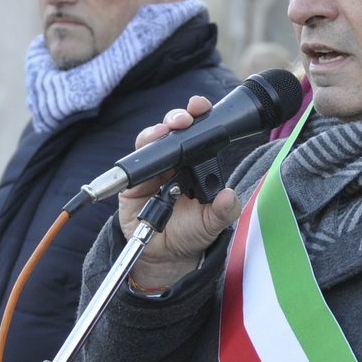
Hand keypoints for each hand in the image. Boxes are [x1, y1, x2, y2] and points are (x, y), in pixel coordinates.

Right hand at [116, 96, 243, 289]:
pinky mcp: (134, 181)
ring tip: (164, 132)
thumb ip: (223, 211)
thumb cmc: (191, 231)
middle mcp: (174, 160)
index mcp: (197, 162)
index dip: (200, 115)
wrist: (165, 254)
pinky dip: (137, 160)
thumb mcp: (212, 224)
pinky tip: (145, 160)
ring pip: (151, 140)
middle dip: (176, 117)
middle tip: (183, 119)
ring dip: (156, 132)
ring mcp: (153, 169)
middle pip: (173, 128)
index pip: (199, 132)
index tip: (202, 107)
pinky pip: (133, 165)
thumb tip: (228, 196)